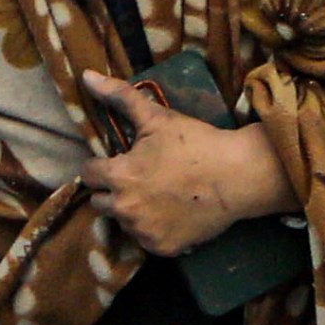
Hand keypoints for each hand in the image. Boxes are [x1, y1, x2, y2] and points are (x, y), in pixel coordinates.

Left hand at [79, 70, 297, 255]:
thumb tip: (86, 77)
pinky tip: (171, 213)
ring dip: (132, 211)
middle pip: (100, 202)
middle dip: (114, 190)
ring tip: (158, 195)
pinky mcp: (162, 248)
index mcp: (119, 176)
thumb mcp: (156, 117)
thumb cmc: (196, 143)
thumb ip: (119, 96)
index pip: (88, 174)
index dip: (102, 165)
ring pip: (122, 222)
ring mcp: (144, 231)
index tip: (122, 161)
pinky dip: (153, 229)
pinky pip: (145, 240)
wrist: (239, 176)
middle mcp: (125, 208)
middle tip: (141, 179)